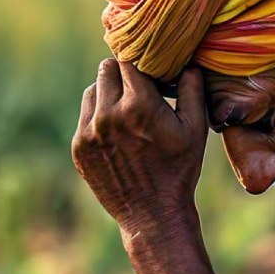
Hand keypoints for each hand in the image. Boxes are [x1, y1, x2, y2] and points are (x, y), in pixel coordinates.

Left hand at [72, 59, 207, 235]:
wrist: (152, 214)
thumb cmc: (179, 170)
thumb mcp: (195, 130)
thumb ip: (192, 91)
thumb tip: (189, 64)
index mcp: (139, 105)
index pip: (129, 60)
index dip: (141, 59)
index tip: (151, 65)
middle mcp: (108, 115)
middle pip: (107, 69)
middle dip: (124, 72)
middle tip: (140, 85)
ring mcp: (88, 132)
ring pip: (92, 90)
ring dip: (108, 91)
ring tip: (128, 107)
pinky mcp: (78, 147)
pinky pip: (85, 115)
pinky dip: (99, 114)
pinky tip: (118, 129)